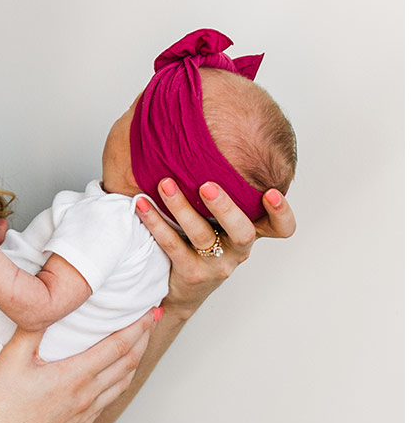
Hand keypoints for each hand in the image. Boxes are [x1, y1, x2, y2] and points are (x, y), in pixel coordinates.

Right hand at [0, 310, 159, 422]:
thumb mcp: (12, 357)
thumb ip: (32, 327)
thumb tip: (47, 302)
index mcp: (75, 376)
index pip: (118, 347)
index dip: (137, 328)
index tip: (148, 312)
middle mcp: (86, 397)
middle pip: (127, 365)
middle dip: (142, 341)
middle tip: (150, 322)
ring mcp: (83, 416)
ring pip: (120, 387)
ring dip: (133, 364)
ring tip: (137, 348)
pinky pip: (104, 405)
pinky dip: (115, 387)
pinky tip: (110, 381)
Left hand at [136, 180, 295, 319]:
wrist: (181, 288)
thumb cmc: (202, 241)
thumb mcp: (221, 220)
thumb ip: (225, 190)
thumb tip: (201, 134)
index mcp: (250, 232)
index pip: (281, 228)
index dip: (281, 212)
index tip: (271, 191)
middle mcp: (238, 250)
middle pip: (242, 231)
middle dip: (226, 207)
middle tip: (207, 186)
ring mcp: (216, 265)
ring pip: (202, 236)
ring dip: (182, 208)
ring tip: (165, 184)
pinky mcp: (191, 274)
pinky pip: (172, 245)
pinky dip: (155, 221)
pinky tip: (141, 203)